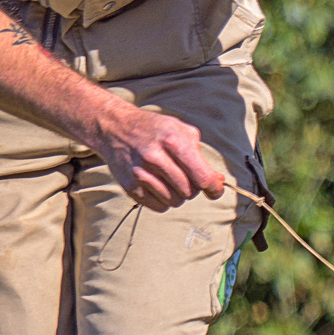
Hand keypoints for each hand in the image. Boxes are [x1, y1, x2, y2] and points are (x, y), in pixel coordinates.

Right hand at [95, 104, 224, 211]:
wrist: (114, 127)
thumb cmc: (155, 129)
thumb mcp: (180, 130)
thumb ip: (201, 155)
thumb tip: (219, 181)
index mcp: (172, 141)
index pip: (202, 177)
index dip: (214, 188)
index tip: (214, 190)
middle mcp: (155, 157)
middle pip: (189, 192)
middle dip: (193, 188)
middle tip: (185, 177)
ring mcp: (140, 173)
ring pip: (175, 201)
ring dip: (178, 195)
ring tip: (170, 180)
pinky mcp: (130, 186)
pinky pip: (159, 207)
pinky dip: (163, 200)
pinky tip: (158, 186)